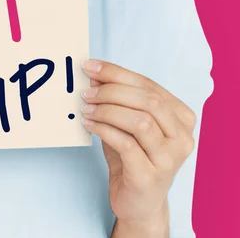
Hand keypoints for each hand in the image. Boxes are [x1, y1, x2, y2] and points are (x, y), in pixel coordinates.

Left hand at [80, 59, 196, 232]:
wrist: (138, 202)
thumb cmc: (132, 158)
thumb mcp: (126, 124)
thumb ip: (117, 100)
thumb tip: (94, 74)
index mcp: (181, 117)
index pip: (149, 85)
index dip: (117, 73)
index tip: (90, 66)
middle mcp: (182, 137)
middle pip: (148, 100)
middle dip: (111, 91)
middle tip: (86, 92)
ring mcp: (170, 158)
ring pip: (140, 121)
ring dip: (107, 110)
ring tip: (86, 109)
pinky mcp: (150, 175)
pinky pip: (126, 144)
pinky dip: (104, 129)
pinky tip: (89, 124)